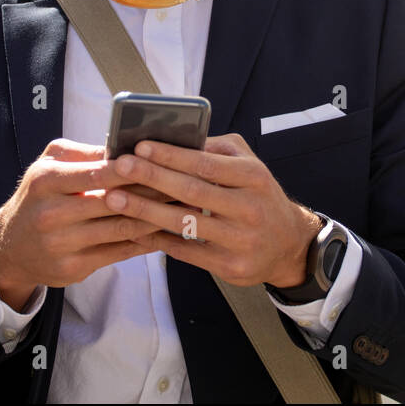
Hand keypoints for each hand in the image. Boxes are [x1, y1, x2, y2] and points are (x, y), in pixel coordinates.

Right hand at [0, 139, 165, 309]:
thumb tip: (126, 145)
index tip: (160, 161)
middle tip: (184, 183)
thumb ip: (85, 153)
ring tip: (182, 206)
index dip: (130, 168)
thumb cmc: (38, 196)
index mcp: (46, 181)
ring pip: (121, 229)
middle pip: (113, 202)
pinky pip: (119, 253)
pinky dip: (145, 241)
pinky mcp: (72, 269)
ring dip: (156, 218)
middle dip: (152, 192)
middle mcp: (51, 214)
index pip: (96, 173)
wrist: (9, 245)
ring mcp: (61, 245)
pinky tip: (165, 230)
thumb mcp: (50, 164)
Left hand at [103, 134, 323, 287]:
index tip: (140, 147)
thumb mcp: (249, 164)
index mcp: (253, 176)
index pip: (205, 163)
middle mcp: (249, 208)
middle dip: (151, 177)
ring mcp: (241, 240)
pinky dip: (157, 239)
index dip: (171, 155)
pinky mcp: (231, 266)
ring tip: (115, 199)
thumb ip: (216, 149)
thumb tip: (175, 138)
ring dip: (144, 210)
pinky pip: (186, 251)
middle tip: (119, 167)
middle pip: (191, 191)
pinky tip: (133, 228)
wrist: (289, 244)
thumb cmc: (259, 195)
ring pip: (184, 223)